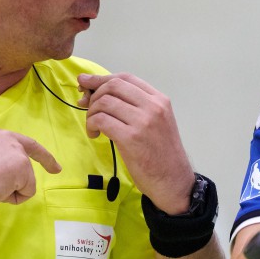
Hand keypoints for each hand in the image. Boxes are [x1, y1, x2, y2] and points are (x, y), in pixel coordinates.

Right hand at [0, 128, 60, 213]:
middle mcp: (10, 139)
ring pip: (26, 182)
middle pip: (27, 167)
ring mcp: (17, 153)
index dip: (43, 157)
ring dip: (10, 192)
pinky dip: (14, 198)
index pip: (27, 145)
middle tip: (13, 184)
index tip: (56, 168)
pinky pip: (27, 192)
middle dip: (23, 182)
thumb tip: (11, 179)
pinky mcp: (22, 168)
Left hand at [77, 73, 194, 214]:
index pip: (126, 78)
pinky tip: (95, 135)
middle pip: (113, 86)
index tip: (86, 84)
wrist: (173, 180)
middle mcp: (153, 107)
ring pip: (104, 102)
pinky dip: (91, 125)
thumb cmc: (161, 154)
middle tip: (86, 107)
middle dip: (94, 93)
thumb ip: (135, 107)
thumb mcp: (156, 122)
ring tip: (93, 126)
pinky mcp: (131, 138)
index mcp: (159, 100)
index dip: (101, 78)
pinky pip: (101, 120)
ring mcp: (143, 122)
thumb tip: (98, 94)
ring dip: (91, 113)